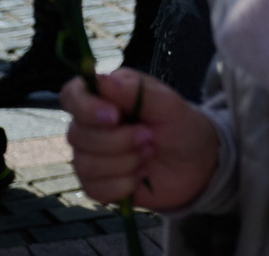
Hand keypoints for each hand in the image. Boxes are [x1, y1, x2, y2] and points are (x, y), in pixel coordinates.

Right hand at [61, 66, 219, 212]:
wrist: (196, 165)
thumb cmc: (181, 126)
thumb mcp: (170, 105)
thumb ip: (138, 91)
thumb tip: (102, 79)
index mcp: (108, 96)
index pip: (72, 94)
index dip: (85, 107)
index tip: (114, 117)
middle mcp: (92, 125)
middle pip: (77, 134)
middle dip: (118, 140)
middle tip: (149, 137)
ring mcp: (90, 156)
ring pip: (84, 164)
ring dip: (124, 162)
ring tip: (149, 154)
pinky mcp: (95, 184)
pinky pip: (93, 189)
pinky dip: (122, 185)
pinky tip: (140, 176)